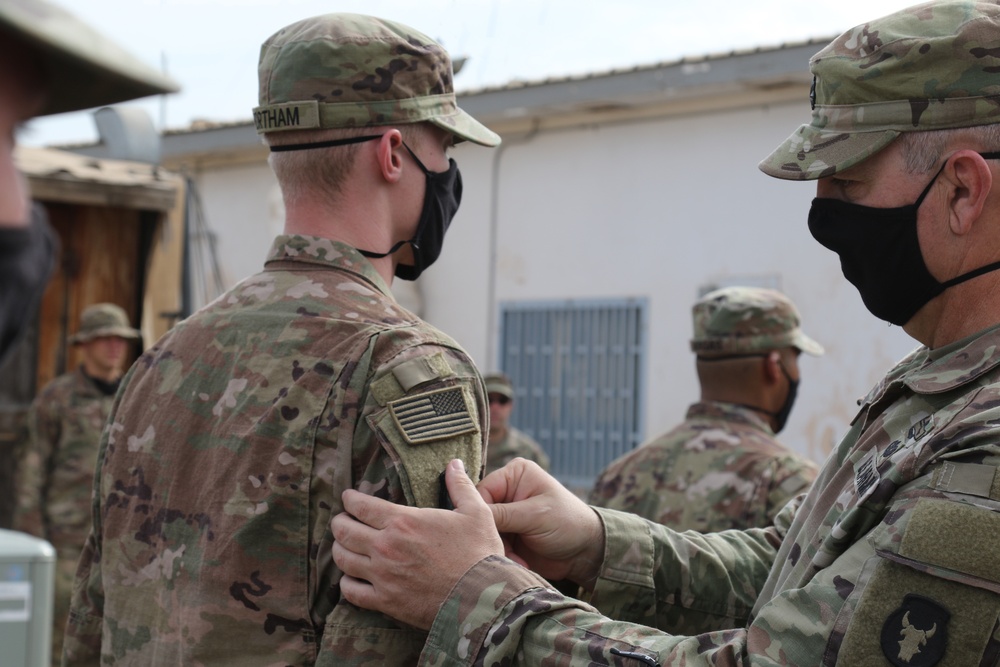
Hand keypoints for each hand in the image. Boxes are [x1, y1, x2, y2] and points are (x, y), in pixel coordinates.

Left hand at [332, 458, 503, 630]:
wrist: (481, 598)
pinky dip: (346, 584)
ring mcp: (383, 576)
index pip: (362, 505)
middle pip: (344, 531)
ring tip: (343, 546)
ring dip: (339, 550)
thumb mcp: (476, 512)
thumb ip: (460, 486)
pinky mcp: (385, 602)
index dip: (350, 499)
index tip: (347, 497)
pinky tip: (351, 579)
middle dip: (339, 523)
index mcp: (404, 521)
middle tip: (341, 521)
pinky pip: (351, 592)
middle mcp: (386, 547)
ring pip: (343, 560)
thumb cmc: (479, 553)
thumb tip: (454, 463)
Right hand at [479, 458, 604, 589]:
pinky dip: (502, 555)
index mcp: (514, 474)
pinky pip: (492, 544)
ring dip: (497, 547)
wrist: (585, 553)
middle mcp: (507, 491)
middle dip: (490, 532)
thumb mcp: (536, 515)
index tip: (483, 531)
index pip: (482, 490)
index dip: (479, 512)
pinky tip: (518, 563)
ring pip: (484, 531)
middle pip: (480, 512)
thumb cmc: (568, 523)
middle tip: (499, 549)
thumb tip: (468, 513)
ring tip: (513, 559)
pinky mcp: (508, 534)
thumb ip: (502, 514)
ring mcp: (507, 514)